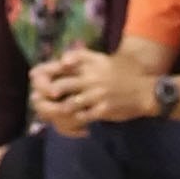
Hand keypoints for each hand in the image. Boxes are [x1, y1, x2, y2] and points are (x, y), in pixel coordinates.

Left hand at [37, 47, 158, 130]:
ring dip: (57, 109)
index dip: (45, 71)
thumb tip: (62, 60)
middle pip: (61, 85)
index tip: (34, 76)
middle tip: (37, 99)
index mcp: (91, 64)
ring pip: (69, 103)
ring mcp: (96, 95)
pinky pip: (82, 116)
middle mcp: (91, 78)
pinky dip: (74, 119)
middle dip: (47, 93)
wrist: (145, 91)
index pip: (62, 65)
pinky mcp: (102, 110)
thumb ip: (82, 57)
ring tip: (50, 112)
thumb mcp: (102, 60)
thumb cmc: (122, 74)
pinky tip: (69, 121)